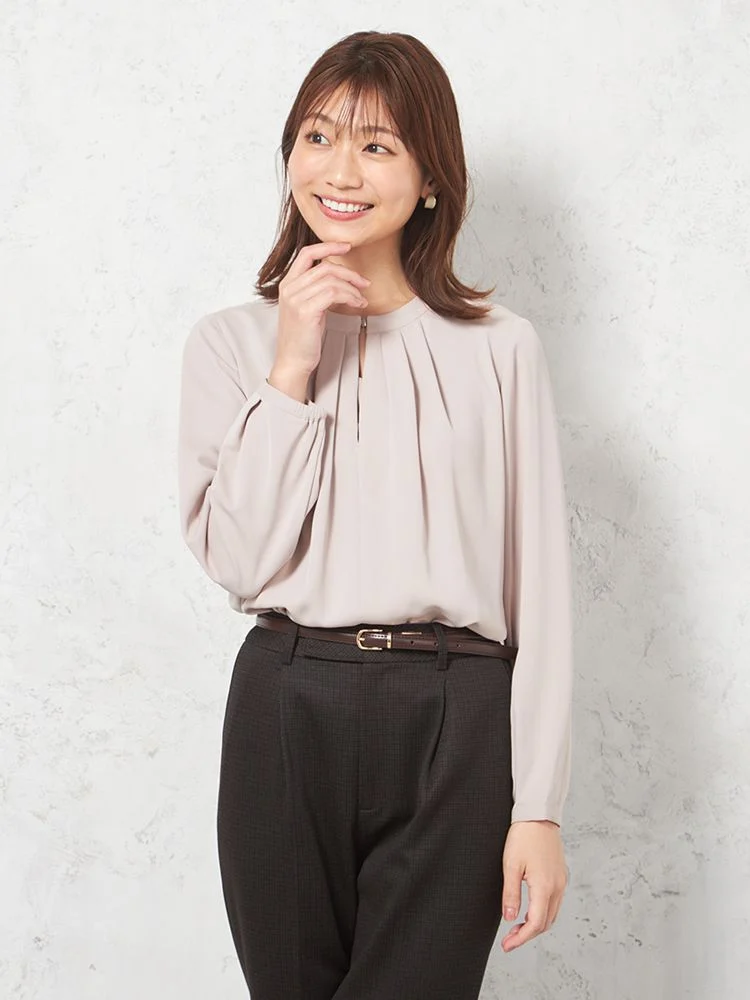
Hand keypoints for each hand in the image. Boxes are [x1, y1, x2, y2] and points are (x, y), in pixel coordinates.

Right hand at [273, 241, 370, 375]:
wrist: (292, 361)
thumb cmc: (303, 337)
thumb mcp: (307, 307)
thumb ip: (316, 290)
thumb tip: (340, 278)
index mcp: (287, 284)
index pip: (306, 254)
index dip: (328, 246)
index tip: (347, 246)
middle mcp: (289, 288)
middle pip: (325, 268)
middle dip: (349, 273)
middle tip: (364, 282)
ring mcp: (295, 299)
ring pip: (331, 280)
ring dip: (352, 288)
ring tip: (361, 298)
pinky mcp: (305, 311)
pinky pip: (333, 293)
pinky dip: (350, 296)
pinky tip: (357, 304)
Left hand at [500, 819, 568, 951]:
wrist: (538, 814)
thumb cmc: (523, 836)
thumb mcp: (511, 865)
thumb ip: (511, 894)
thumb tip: (510, 918)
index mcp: (545, 886)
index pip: (536, 924)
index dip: (521, 939)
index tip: (507, 946)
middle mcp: (557, 887)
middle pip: (546, 923)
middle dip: (527, 935)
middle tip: (509, 939)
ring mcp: (561, 881)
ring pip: (551, 914)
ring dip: (535, 924)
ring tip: (516, 927)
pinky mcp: (560, 875)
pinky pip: (554, 902)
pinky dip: (542, 912)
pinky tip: (529, 910)